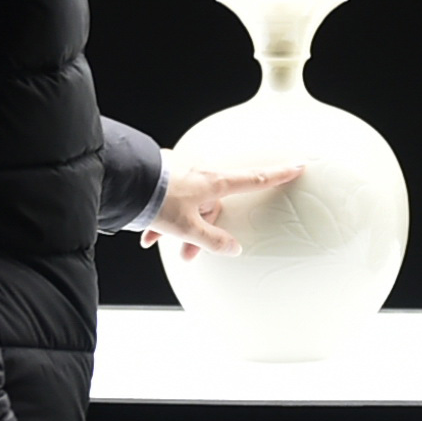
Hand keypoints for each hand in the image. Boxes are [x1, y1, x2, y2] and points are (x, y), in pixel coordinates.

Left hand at [139, 159, 304, 262]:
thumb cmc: (157, 200)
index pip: (254, 179)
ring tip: (156, 242)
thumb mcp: (187, 228)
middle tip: (188, 253)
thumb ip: (212, 240)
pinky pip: (171, 201)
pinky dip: (162, 219)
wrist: (125, 183)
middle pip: (212, 207)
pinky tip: (147, 233)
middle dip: (200, 232)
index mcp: (213, 184)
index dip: (277, 175)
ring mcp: (181, 173)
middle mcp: (200, 175)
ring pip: (188, 206)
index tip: (297, 166)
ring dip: (176, 228)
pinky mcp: (164, 176)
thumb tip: (233, 248)